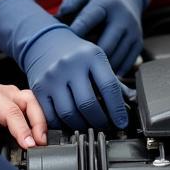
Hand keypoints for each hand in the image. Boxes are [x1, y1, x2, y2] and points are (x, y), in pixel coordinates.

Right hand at [0, 0, 126, 130]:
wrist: (46, 42)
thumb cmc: (76, 54)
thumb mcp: (97, 60)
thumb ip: (113, 82)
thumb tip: (130, 103)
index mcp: (91, 56)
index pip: (109, 87)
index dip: (117, 109)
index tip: (122, 122)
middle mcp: (70, 64)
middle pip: (88, 104)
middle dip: (100, 121)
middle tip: (106, 126)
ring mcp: (52, 76)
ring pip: (69, 114)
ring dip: (83, 126)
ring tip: (90, 126)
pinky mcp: (39, 88)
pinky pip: (52, 116)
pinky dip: (63, 125)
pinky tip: (71, 124)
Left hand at [0, 71, 47, 148]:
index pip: (12, 113)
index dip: (23, 130)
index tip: (29, 145)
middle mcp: (5, 93)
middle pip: (30, 104)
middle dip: (39, 124)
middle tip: (41, 144)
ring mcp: (13, 95)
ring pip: (35, 103)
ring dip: (41, 121)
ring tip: (42, 141)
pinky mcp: (16, 100)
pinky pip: (32, 107)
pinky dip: (39, 119)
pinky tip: (40, 133)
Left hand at [58, 0, 148, 76]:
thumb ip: (71, 2)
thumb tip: (57, 18)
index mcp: (106, 3)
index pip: (89, 18)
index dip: (76, 32)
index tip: (63, 44)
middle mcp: (122, 18)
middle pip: (106, 45)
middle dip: (89, 59)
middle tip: (73, 70)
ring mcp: (133, 32)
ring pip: (117, 57)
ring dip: (101, 68)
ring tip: (84, 77)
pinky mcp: (138, 43)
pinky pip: (127, 63)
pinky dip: (114, 72)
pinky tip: (100, 75)